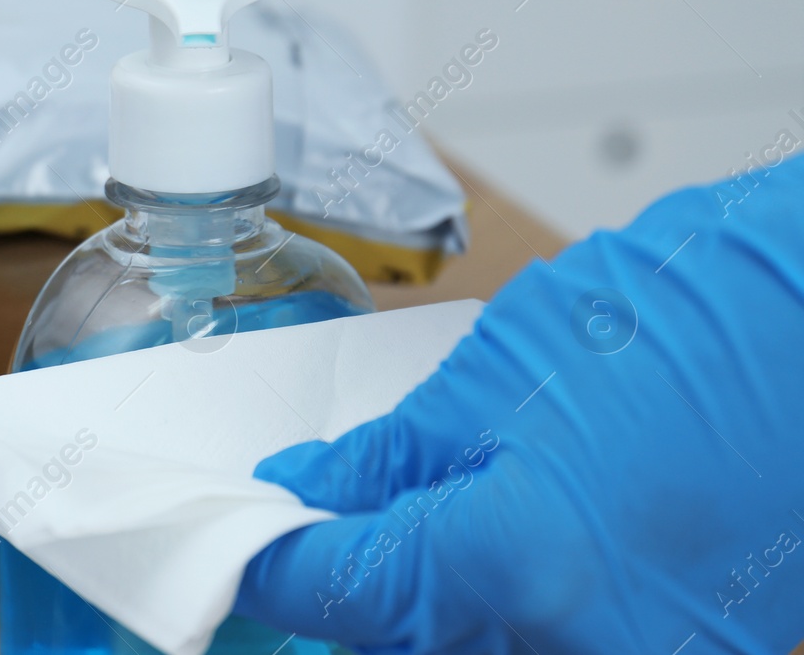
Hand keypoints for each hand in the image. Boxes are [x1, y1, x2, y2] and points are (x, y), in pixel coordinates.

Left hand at [232, 154, 803, 652]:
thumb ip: (389, 460)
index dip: (270, 564)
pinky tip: (494, 547)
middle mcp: (582, 647)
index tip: (233, 543)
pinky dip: (504, 612)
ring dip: (422, 609)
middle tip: (312, 531)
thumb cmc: (702, 314)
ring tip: (402, 528)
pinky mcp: (693, 653)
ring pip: (475, 653)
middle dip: (347, 593)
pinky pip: (554, 646)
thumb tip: (306, 499)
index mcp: (519, 567)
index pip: (340, 592)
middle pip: (404, 645)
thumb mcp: (503, 373)